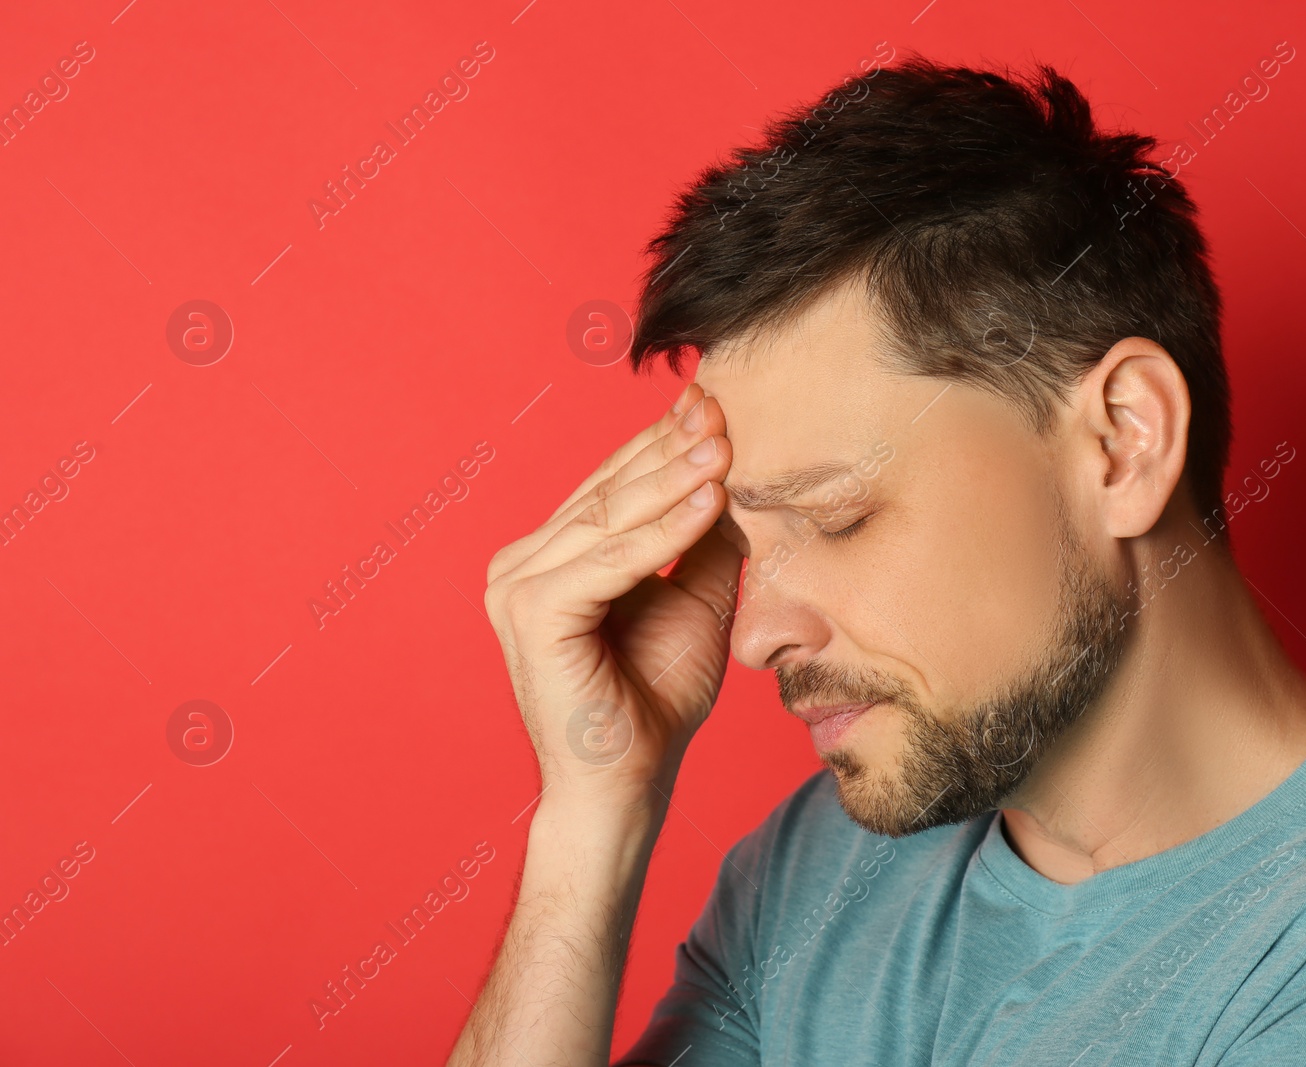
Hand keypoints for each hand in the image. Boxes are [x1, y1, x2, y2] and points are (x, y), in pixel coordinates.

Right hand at [484, 383, 741, 806]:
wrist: (629, 782)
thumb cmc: (657, 698)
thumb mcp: (695, 600)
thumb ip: (704, 541)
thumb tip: (732, 475)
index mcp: (552, 556)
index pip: (614, 484)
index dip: (665, 442)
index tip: (717, 403)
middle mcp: (524, 563)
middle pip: (610, 490)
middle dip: (671, 446)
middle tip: (723, 407)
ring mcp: (519, 587)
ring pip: (610, 518)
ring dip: (673, 479)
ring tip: (727, 445)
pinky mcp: (533, 615)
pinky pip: (610, 562)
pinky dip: (663, 532)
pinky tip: (709, 501)